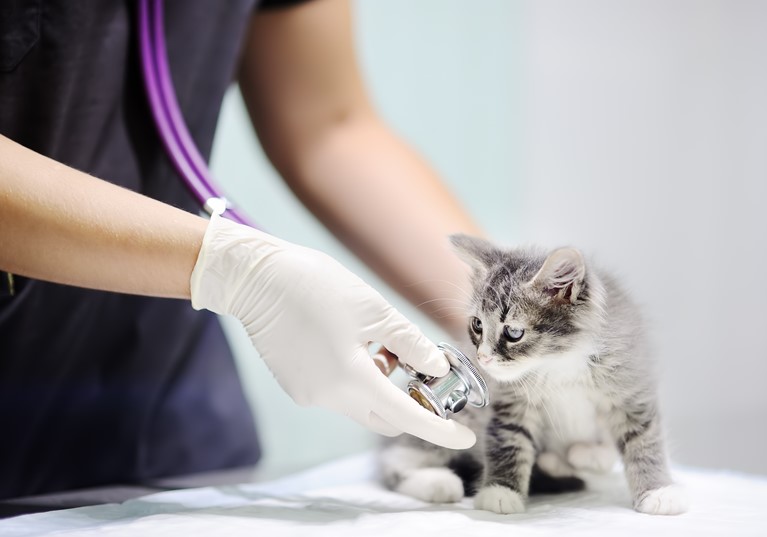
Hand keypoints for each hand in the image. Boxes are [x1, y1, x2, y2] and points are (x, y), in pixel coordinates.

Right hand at [190, 214, 475, 448]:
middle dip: (409, 401)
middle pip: (385, 416)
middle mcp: (328, 397)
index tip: (466, 435)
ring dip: (380, 384)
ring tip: (377, 341)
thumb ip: (411, 344)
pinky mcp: (296, 387)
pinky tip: (349, 343)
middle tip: (419, 367)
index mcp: (352, 379)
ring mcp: (308, 395)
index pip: (407, 417)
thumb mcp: (375, 311)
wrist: (256, 279)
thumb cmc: (317, 286)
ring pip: (361, 403)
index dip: (441, 429)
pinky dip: (355, 379)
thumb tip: (437, 367)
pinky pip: (338, 393)